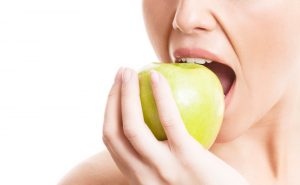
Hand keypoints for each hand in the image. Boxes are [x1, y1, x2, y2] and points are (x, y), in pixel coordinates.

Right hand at [102, 67, 248, 184]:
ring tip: (129, 70)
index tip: (115, 92)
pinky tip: (157, 77)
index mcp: (138, 177)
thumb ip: (159, 160)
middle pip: (113, 133)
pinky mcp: (187, 158)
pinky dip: (160, 96)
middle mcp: (143, 176)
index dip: (109, 112)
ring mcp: (163, 168)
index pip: (112, 142)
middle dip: (111, 99)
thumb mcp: (170, 178)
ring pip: (132, 126)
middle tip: (121, 73)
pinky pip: (169, 121)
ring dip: (125, 94)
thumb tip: (155, 126)